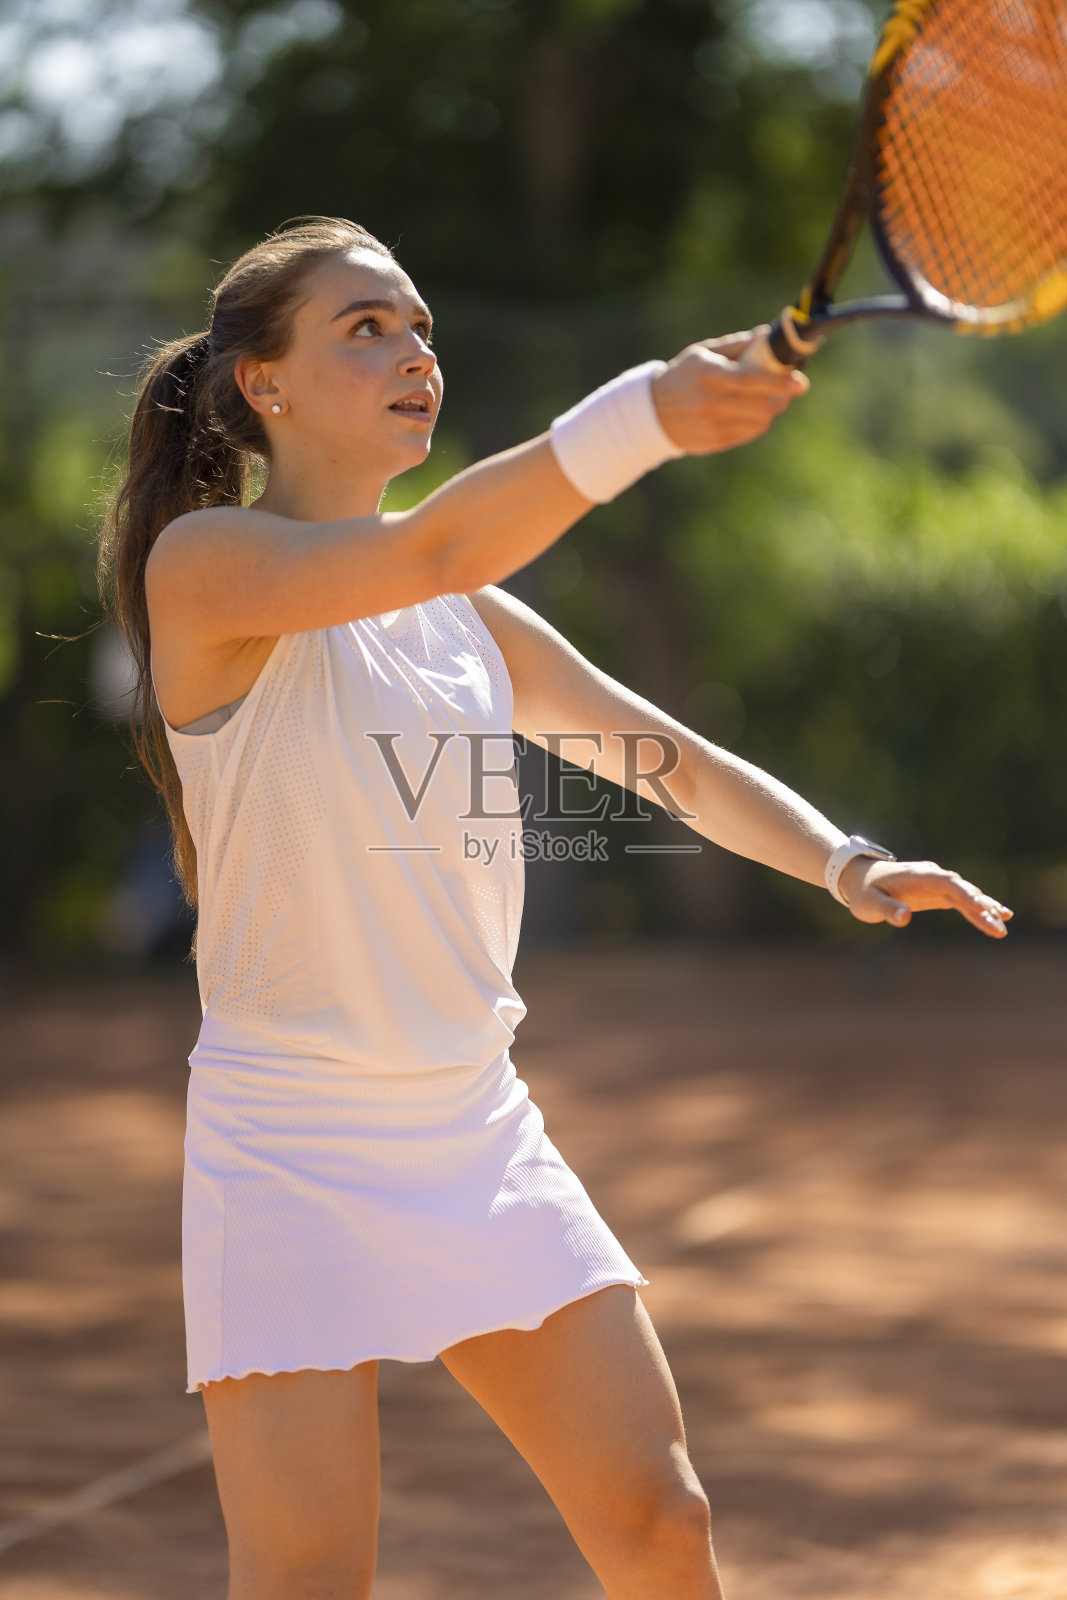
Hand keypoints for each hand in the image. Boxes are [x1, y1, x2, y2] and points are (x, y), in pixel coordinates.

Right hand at [652, 327, 809, 454]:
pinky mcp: (713, 442)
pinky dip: (758, 423)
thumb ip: (737, 345)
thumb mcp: (703, 353)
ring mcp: (711, 425)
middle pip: (761, 405)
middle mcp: (709, 402)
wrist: (653, 412)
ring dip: (772, 410)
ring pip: (759, 422)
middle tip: (791, 388)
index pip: (749, 380)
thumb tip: (768, 335)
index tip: (800, 381)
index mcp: (707, 374)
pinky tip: (754, 413)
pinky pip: (748, 434)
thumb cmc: (685, 375)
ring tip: (772, 399)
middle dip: (783, 397)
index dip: (778, 382)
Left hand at [839, 858, 1013, 938]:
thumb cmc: (862, 891)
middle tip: (999, 926)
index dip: (966, 895)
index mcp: (917, 876)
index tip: (983, 908)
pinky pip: (962, 900)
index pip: (947, 884)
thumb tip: (905, 918)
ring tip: (1003, 925)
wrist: (858, 877)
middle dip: (981, 907)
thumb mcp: (869, 903)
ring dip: (984, 909)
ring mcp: (937, 883)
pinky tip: (998, 917)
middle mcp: (932, 876)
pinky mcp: (937, 893)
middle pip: (962, 889)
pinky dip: (978, 908)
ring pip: (966, 895)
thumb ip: (887, 909)